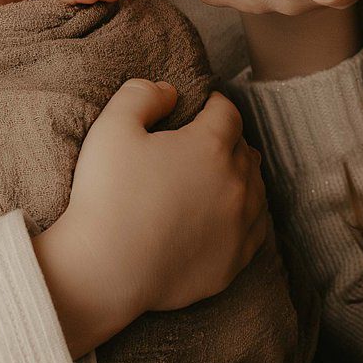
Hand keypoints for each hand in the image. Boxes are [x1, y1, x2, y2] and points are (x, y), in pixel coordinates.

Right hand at [34, 80, 266, 354]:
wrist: (105, 270)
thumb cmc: (107, 196)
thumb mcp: (112, 126)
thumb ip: (142, 94)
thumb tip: (169, 92)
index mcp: (211, 146)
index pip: (227, 112)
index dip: (213, 104)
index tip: (201, 107)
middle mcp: (237, 184)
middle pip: (245, 150)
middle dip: (227, 140)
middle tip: (203, 143)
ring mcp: (240, 226)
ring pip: (257, 190)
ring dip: (241, 177)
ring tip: (219, 177)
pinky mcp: (234, 262)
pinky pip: (255, 230)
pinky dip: (246, 216)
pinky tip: (228, 215)